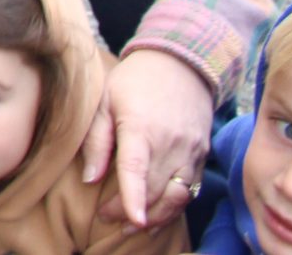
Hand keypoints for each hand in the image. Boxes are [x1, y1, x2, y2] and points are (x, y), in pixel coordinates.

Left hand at [82, 47, 215, 229]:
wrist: (181, 63)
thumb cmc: (134, 81)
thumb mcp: (105, 101)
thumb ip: (96, 140)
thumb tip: (90, 178)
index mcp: (141, 127)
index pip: (137, 169)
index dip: (133, 197)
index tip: (131, 220)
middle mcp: (171, 143)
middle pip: (154, 190)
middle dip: (130, 213)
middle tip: (107, 218)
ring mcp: (190, 151)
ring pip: (176, 197)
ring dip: (156, 217)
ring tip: (133, 227)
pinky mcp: (202, 155)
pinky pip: (190, 189)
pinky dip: (173, 206)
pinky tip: (156, 212)